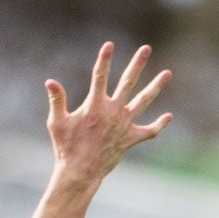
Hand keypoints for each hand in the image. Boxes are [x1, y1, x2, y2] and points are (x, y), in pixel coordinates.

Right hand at [45, 43, 171, 181]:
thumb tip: (50, 82)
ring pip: (144, 101)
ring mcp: (124, 125)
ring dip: (156, 86)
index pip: (100, 76)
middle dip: (137, 64)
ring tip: (167, 73)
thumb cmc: (66, 148)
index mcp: (95, 105)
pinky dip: (159, 124)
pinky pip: (149, 131)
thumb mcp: (57, 123)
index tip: (109, 45)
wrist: (80, 172)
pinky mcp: (131, 139)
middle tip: (146, 48)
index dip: (104, 60)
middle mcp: (113, 111)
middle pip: (128, 82)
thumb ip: (57, 101)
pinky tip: (168, 116)